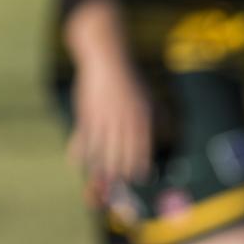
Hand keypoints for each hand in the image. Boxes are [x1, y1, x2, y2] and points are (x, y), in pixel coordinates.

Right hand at [68, 55, 151, 191]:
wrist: (107, 61)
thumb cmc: (130, 80)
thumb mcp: (148, 98)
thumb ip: (156, 117)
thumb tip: (166, 133)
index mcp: (140, 116)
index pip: (141, 147)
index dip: (140, 164)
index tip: (139, 177)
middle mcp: (122, 119)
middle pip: (120, 152)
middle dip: (119, 170)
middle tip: (118, 183)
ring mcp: (103, 117)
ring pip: (101, 149)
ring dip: (99, 166)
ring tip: (98, 178)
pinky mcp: (86, 114)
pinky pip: (82, 138)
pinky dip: (79, 152)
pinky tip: (78, 162)